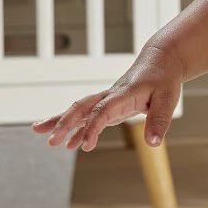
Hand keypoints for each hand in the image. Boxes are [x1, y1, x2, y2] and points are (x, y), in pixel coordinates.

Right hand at [31, 44, 184, 151]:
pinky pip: (88, 116)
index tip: (85, 145)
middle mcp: (110, 95)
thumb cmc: (164, 79)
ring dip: (61, 121)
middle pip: (83, 107)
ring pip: (80, 110)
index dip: (93, 127)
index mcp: (124, 93)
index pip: (104, 110)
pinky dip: (75, 127)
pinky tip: (67, 143)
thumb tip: (153, 143)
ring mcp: (107, 99)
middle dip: (65, 123)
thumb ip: (159, 120)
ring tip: (40, 134)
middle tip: (51, 140)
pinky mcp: (109, 105)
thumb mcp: (168, 99)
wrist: (160, 62)